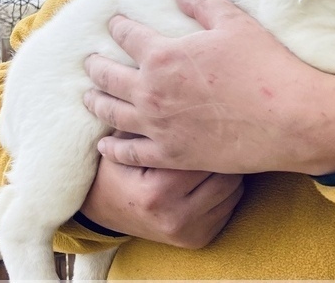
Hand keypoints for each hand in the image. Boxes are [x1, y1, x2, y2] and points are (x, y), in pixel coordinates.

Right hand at [80, 133, 243, 248]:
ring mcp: (188, 232)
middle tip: (217, 135)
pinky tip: (210, 178)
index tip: (211, 120)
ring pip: (234, 190)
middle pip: (225, 175)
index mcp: (158, 191)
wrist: (101, 206)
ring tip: (212, 155)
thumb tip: (190, 94)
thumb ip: (153, 122)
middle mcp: (175, 217)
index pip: (205, 156)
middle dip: (221, 153)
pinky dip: (226, 190)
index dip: (210, 135)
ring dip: (228, 171)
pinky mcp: (198, 240)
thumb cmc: (117, 164)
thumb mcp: (125, 141)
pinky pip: (230, 207)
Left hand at [84, 0, 334, 175]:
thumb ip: (202, 3)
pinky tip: (105, 145)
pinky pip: (131, 154)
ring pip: (113, 113)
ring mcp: (159, 127)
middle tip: (89, 60)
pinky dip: (114, 149)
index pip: (129, 36)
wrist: (288, 117)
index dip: (119, 27)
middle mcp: (151, 92)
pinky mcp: (172, 155)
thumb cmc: (263, 66)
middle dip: (96, 65)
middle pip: (110, 76)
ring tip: (88, 96)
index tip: (114, 23)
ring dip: (96, 102)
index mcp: (164, 56)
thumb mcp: (234, 23)